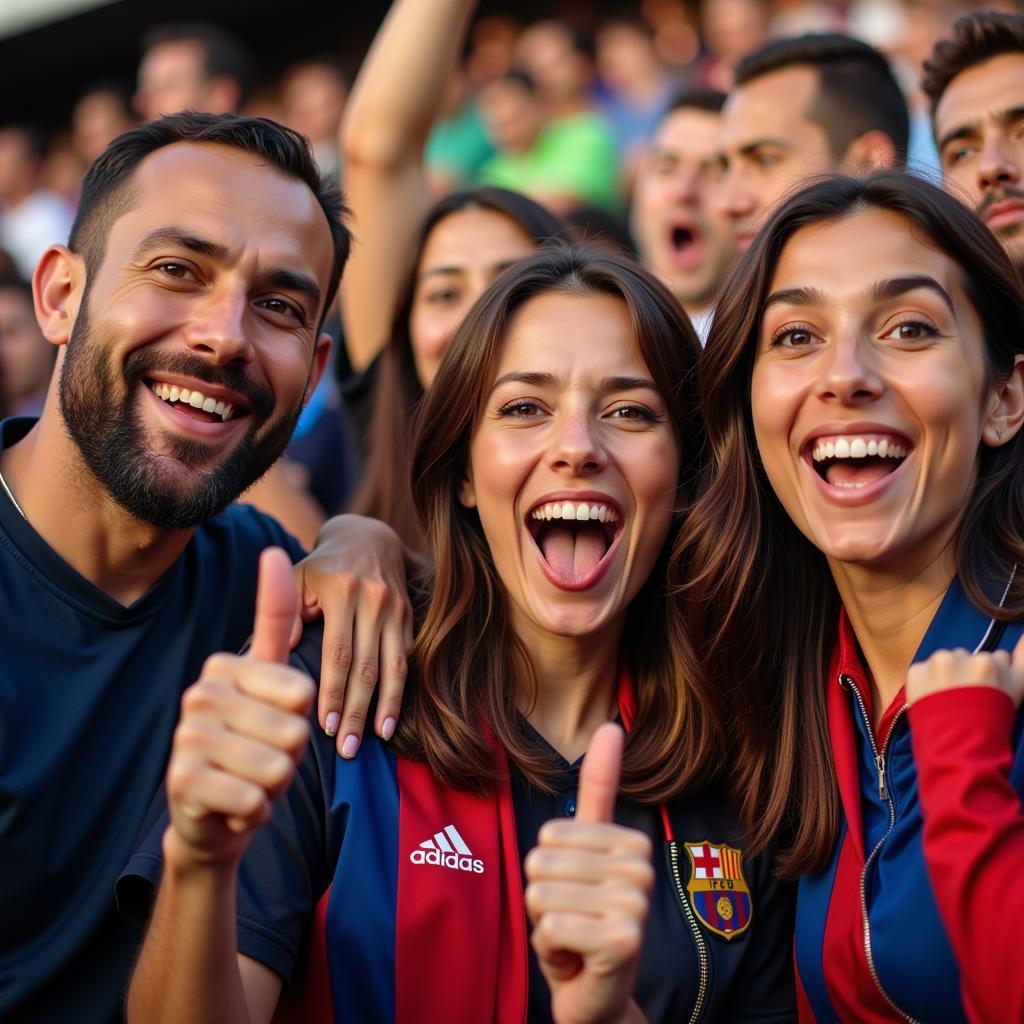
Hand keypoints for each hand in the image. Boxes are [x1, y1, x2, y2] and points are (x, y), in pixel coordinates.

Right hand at [165, 548, 314, 868]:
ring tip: (250, 779)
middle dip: (291, 757)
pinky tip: (234, 805)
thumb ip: (277, 622)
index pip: (301, 690)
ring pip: (276, 766)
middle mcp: (201, 693)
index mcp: (227, 665)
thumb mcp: (274, 683)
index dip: (302, 719)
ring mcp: (187, 735)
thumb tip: (276, 550)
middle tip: (263, 758)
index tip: (277, 721)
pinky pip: (252, 798)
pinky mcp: (181, 780)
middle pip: (295, 730)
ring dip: (275, 785)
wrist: (216, 813)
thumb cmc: (256, 742)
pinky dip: (255, 810)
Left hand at [292, 514, 412, 757]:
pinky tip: (391, 719)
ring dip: (386, 707)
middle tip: (346, 749)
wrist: (368, 538)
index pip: (338, 652)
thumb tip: (278, 657)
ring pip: (393, 666)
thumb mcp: (297, 580)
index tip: (324, 726)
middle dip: (357, 710)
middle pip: (367, 666)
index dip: (333, 692)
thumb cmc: (321, 567)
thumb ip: (286, 615)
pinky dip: (400, 691)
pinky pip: (407, 659)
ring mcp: (397, 607)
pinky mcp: (410, 616)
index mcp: (341, 590)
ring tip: (377, 740)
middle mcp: (374, 599)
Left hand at [524, 724, 653, 1023]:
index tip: (576, 895)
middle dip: (542, 901)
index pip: (549, 835)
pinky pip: (550, 926)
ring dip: (544, 927)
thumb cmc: (583, 921)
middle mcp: (641, 870)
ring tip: (574, 939)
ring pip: (541, 895)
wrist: (596, 997)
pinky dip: (550, 950)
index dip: (547, 871)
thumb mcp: (582, 856)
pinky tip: (577, 960)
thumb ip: (598, 790)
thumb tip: (610, 725)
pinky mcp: (623, 942)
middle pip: (541, 863)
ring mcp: (635, 905)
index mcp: (632, 843)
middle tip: (572, 922)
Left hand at [907, 634, 1023, 709]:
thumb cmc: (993, 720)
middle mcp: (958, 657)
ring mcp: (933, 664)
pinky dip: (925, 682)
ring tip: (948, 699)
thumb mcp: (1017, 688)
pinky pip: (922, 670)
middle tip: (966, 697)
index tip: (986, 693)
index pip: (990, 659)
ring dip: (943, 674)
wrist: (960, 748)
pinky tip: (932, 698)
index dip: (988, 677)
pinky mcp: (914, 672)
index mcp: (986, 662)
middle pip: (964, 657)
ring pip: (942, 661)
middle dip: (965, 672)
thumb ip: (1022, 659)